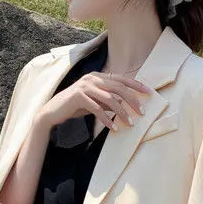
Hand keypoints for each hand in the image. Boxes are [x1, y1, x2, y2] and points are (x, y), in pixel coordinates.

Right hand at [35, 71, 151, 132]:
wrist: (53, 111)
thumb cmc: (75, 106)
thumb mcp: (95, 102)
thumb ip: (108, 101)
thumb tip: (125, 105)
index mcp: (98, 76)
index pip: (121, 79)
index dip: (136, 85)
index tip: (149, 93)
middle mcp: (92, 78)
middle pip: (119, 88)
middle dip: (132, 100)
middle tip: (141, 112)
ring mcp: (85, 86)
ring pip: (110, 99)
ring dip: (122, 112)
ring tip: (129, 123)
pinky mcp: (78, 97)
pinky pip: (97, 108)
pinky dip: (107, 119)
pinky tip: (113, 127)